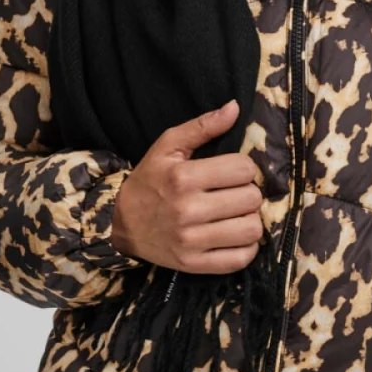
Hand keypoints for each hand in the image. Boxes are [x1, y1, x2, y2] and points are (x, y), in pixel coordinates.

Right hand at [111, 99, 265, 272]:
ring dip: (250, 220)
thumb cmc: (149, 181)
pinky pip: (241, 259)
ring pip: (252, 229)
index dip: (244, 168)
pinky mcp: (194, 265)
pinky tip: (235, 236)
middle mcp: (188, 210)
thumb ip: (202, 126)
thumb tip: (235, 107)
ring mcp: (191, 241)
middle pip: (251, 199)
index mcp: (183, 177)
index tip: (233, 172)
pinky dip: (247, 248)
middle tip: (234, 194)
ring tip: (236, 215)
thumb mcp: (167, 146)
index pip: (244, 169)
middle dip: (248, 193)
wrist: (119, 224)